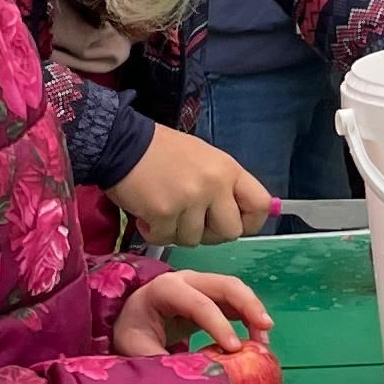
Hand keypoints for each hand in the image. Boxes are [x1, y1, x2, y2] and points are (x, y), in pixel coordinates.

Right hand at [106, 126, 269, 249]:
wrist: (122, 144)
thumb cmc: (162, 152)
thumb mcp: (204, 160)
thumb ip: (223, 187)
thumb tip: (238, 218)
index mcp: (228, 170)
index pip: (261, 205)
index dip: (250, 222)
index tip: (233, 224)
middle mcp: (214, 185)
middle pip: (230, 232)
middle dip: (209, 234)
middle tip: (189, 221)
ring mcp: (190, 199)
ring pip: (195, 240)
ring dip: (177, 232)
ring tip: (163, 210)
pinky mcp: (164, 212)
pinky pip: (166, 239)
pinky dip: (155, 232)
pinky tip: (147, 214)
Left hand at [113, 269, 268, 358]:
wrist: (132, 319)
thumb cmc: (132, 332)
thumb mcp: (135, 349)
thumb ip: (160, 361)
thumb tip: (189, 378)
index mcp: (165, 289)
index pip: (198, 303)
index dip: (218, 324)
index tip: (234, 349)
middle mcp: (187, 281)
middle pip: (225, 285)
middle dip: (248, 305)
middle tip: (265, 331)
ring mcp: (202, 285)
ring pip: (236, 290)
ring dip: (254, 312)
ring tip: (264, 341)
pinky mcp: (212, 296)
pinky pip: (236, 302)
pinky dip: (250, 317)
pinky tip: (257, 339)